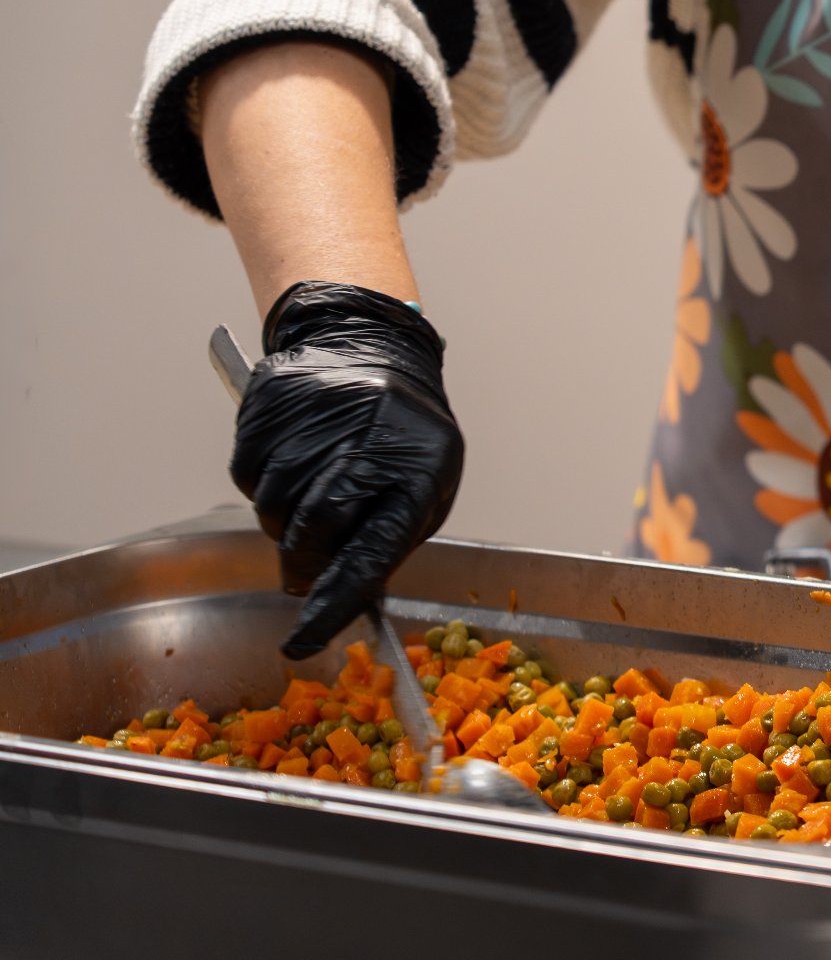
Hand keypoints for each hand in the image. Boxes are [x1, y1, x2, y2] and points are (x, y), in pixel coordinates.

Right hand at [231, 281, 462, 658]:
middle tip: (304, 569)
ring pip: (273, 506)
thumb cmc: (403, 435)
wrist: (374, 349)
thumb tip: (341, 597)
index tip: (302, 642)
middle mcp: (368, 437)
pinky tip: (293, 459)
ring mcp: (315, 414)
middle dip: (303, 563)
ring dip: (284, 521)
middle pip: (312, 530)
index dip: (334, 601)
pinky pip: (247, 474)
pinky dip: (263, 484)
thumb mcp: (422, 488)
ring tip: (313, 491)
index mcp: (419, 467)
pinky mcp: (271, 401)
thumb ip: (387, 542)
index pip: (373, 550)